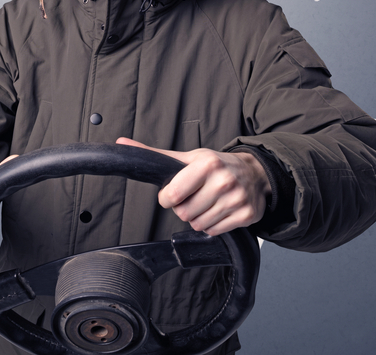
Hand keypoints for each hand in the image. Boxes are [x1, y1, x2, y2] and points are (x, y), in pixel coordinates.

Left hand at [116, 138, 270, 235]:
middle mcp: (223, 181)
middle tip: (195, 196)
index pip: (172, 195)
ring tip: (207, 202)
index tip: (174, 192)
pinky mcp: (246, 215)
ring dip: (198, 217)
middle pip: (184, 213)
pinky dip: (213, 225)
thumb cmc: (216, 165)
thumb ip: (154, 154)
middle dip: (184, 208)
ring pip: (198, 224)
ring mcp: (236, 199)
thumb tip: (121, 143)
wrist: (254, 172)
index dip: (167, 198)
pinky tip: (219, 210)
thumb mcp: (188, 157)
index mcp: (206, 164)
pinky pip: (214, 231)